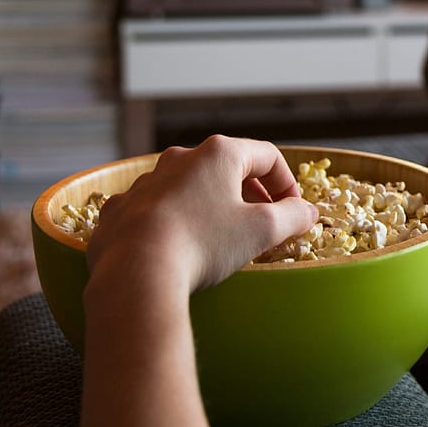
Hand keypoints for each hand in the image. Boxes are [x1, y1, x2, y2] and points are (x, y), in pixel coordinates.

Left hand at [86, 136, 319, 296]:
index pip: (266, 156)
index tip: (293, 211)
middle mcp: (179, 159)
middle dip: (250, 194)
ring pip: (188, 188)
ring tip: (220, 238)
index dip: (287, 183)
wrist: (135, 272)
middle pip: (226, 168)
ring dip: (209, 206)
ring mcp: (145, 183)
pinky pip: (153, 210)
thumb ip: (292, 216)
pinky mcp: (119, 210)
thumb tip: (308, 212)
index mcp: (218, 154)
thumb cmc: (204, 243)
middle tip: (262, 224)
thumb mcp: (261, 230)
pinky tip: (177, 249)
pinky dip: (172, 223)